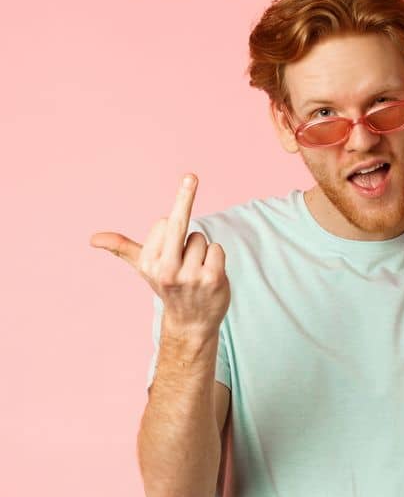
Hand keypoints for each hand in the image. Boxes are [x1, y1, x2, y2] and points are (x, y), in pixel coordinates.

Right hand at [89, 173, 230, 337]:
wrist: (191, 321)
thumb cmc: (167, 286)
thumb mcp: (143, 266)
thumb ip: (122, 248)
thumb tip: (93, 239)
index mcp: (149, 261)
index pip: (165, 223)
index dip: (170, 227)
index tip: (170, 234)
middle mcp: (167, 269)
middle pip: (178, 223)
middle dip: (184, 195)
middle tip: (191, 175)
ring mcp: (191, 275)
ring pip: (201, 238)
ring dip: (201, 251)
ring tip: (195, 270)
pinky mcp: (214, 279)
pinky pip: (217, 249)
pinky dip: (216, 257)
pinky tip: (208, 275)